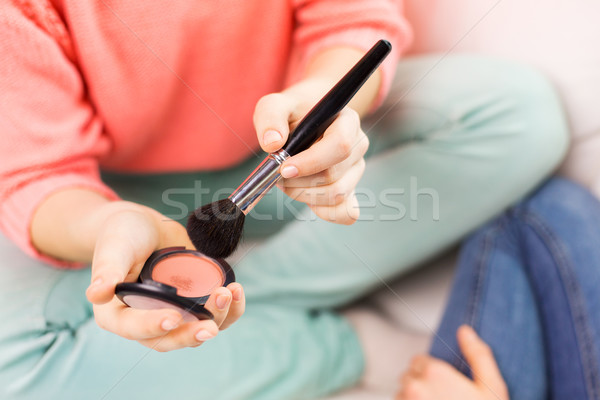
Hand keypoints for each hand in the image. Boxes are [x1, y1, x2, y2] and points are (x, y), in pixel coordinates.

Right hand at [85, 203, 244, 351]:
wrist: (144, 225)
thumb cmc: (122, 235)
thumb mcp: (114, 247)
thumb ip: (108, 269)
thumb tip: (96, 293)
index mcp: (118, 313)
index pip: (133, 329)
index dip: (152, 327)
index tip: (172, 317)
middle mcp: (147, 320)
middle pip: (169, 339)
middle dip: (191, 335)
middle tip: (210, 327)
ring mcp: (175, 313)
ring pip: (197, 329)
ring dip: (217, 318)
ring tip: (228, 293)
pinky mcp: (196, 303)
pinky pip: (217, 315)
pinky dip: (231, 308)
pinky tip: (237, 291)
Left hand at [254, 81, 368, 224]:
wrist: (304, 120)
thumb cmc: (292, 112)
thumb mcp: (275, 105)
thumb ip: (271, 118)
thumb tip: (272, 143)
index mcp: (346, 122)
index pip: (339, 146)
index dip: (311, 162)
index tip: (284, 168)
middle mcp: (358, 146)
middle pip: (333, 175)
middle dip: (299, 182)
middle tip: (278, 175)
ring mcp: (356, 170)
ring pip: (336, 195)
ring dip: (304, 195)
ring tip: (287, 182)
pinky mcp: (351, 190)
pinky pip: (345, 212)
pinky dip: (324, 212)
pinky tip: (306, 199)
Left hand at [397, 326, 508, 399]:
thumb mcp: (492, 388)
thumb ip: (479, 355)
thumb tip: (465, 330)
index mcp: (434, 373)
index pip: (419, 361)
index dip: (433, 373)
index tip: (447, 389)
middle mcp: (413, 386)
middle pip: (408, 378)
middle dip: (421, 387)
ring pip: (401, 396)